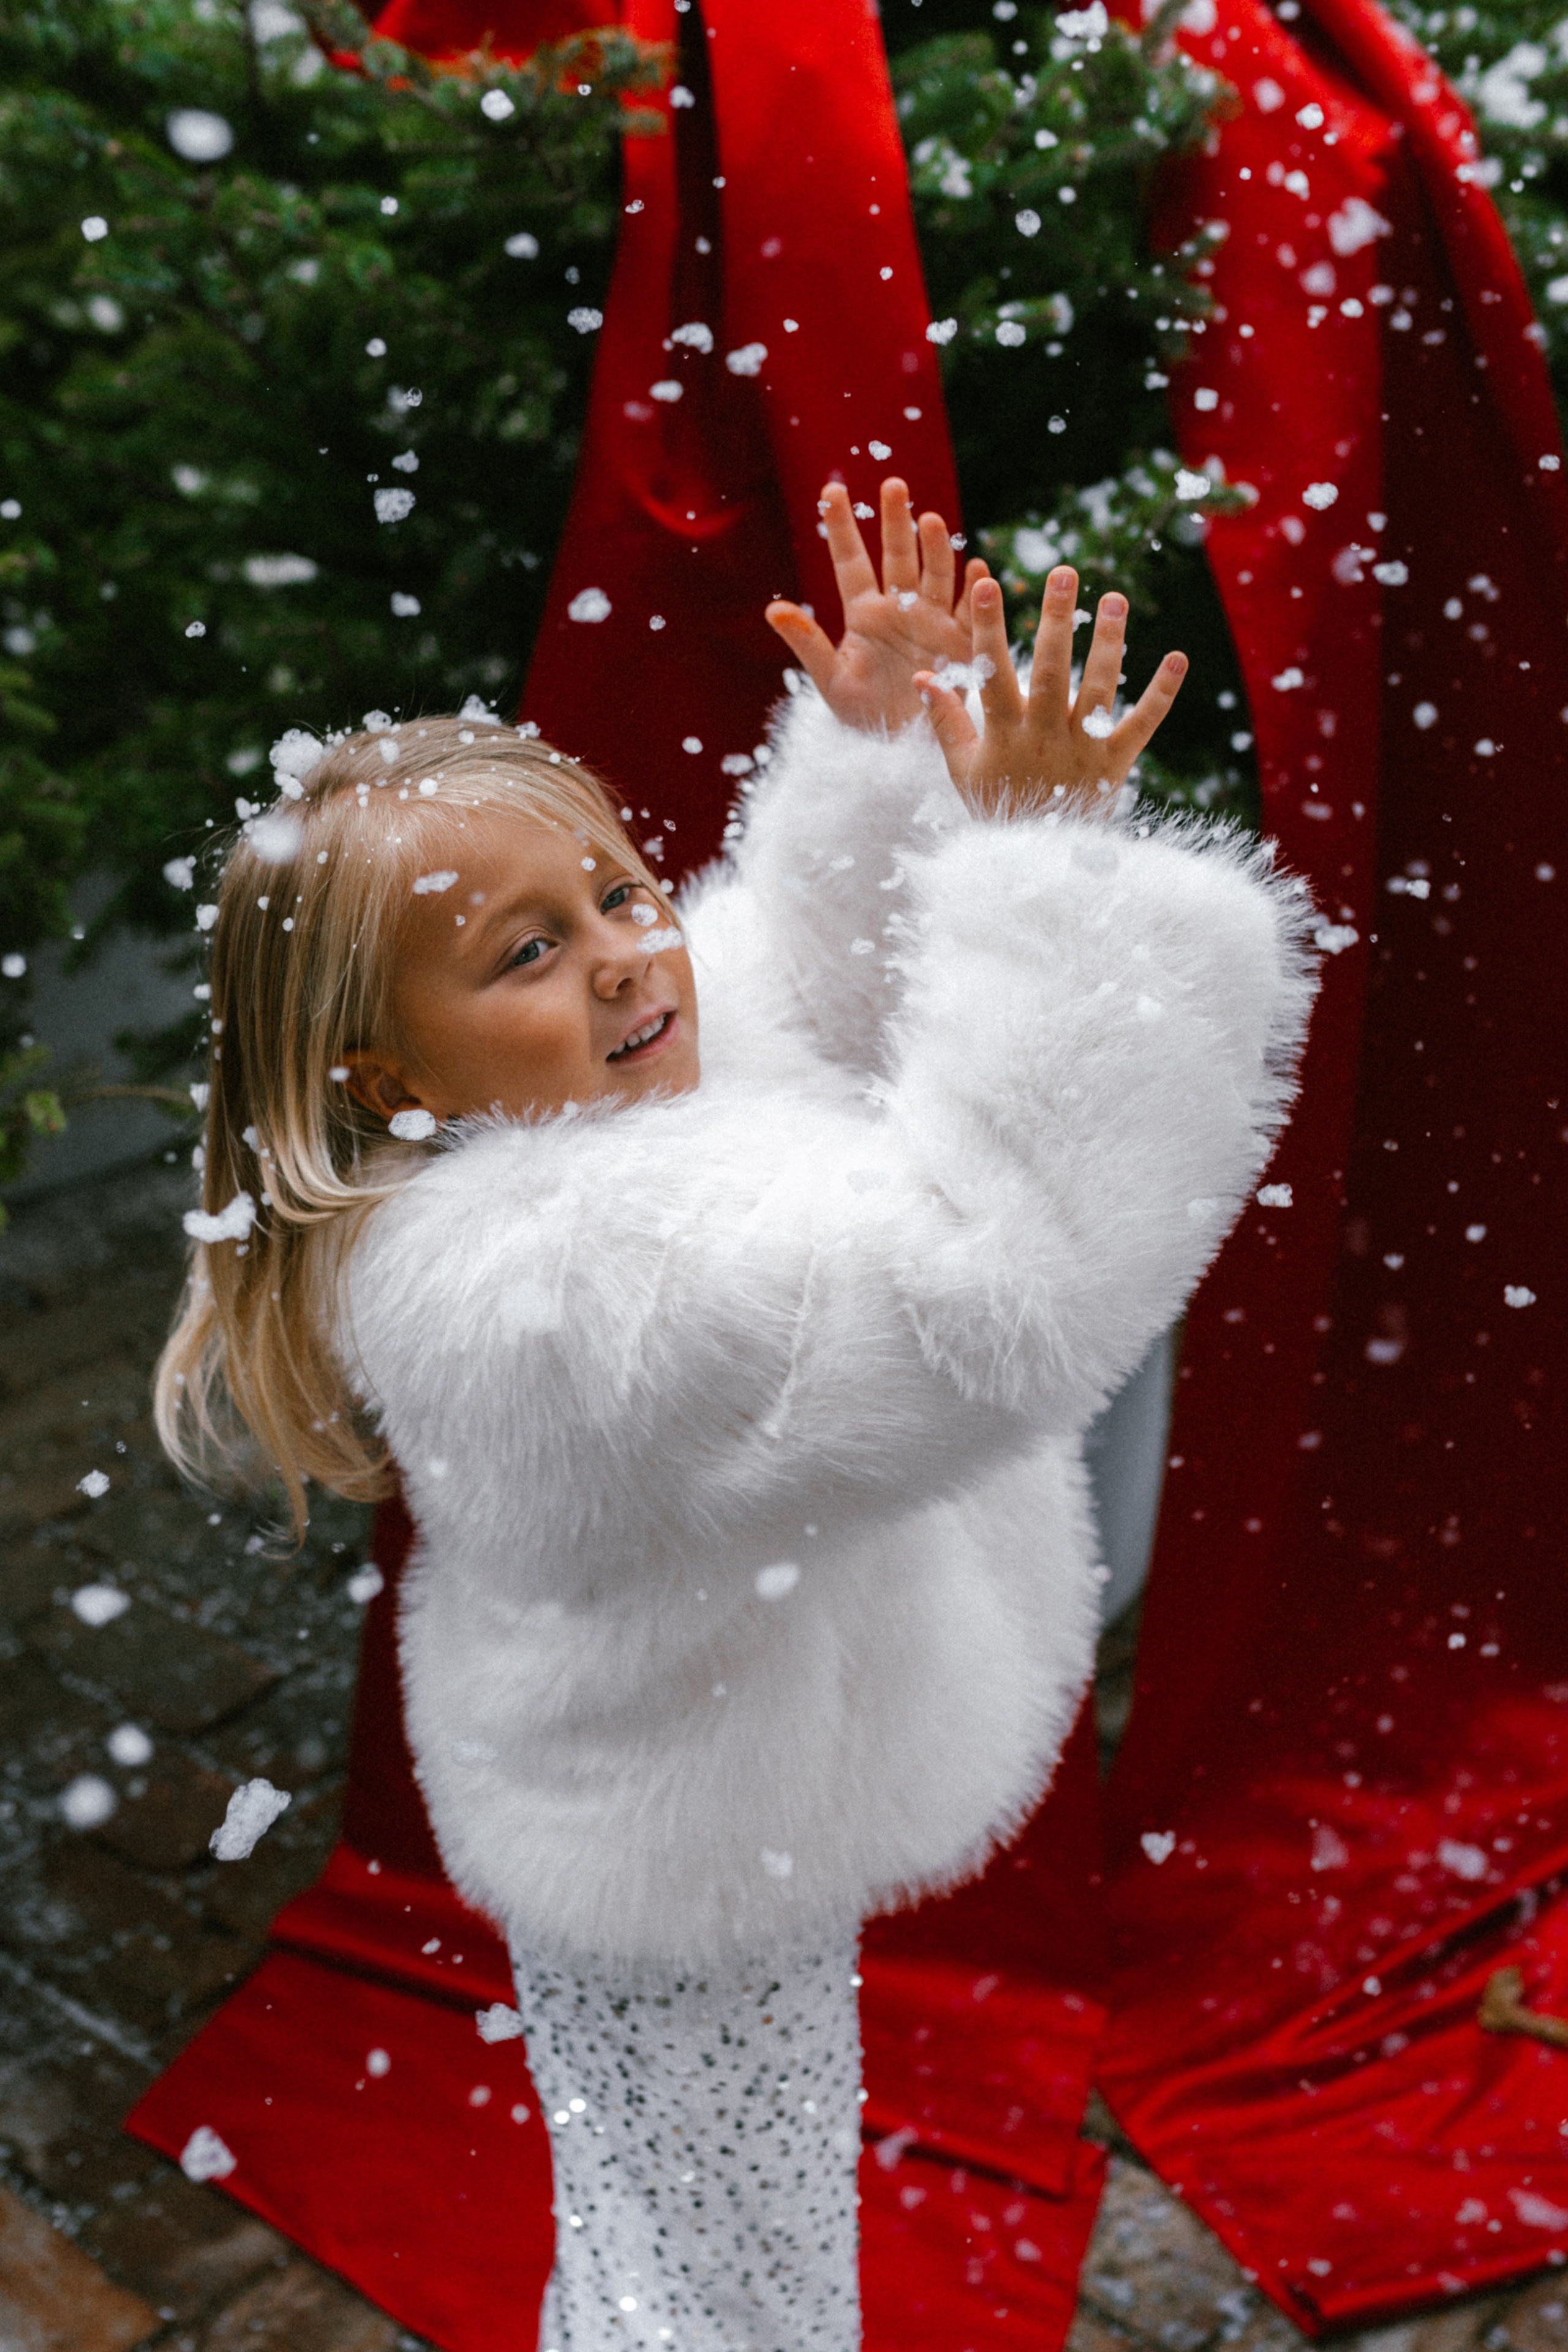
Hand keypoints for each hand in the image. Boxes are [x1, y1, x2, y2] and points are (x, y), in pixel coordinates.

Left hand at [766, 478, 991, 733]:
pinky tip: (975, 569)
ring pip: (934, 574)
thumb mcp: (830, 681)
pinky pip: (967, 609)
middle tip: (893, 484)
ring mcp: (931, 621)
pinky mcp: (960, 641)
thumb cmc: (862, 716)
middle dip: (896, 520)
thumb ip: (807, 643)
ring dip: (935, 548)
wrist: (902, 747)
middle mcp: (899, 608)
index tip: (831, 490)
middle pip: (897, 555)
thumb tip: (773, 609)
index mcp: (864, 614)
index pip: (850, 561)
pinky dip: (972, 589)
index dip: (840, 526)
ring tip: (929, 521)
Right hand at [915, 566, 1186, 819]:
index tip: (986, 584)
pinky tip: (1177, 658)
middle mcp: (1044, 737)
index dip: (988, 629)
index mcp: (1004, 734)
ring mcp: (1082, 749)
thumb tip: (921, 677)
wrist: (1035, 864)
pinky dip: (1161, 694)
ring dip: (1108, 642)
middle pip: (1051, 670)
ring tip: (1114, 599)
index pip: (992, 673)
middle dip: (1055, 620)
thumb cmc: (996, 810)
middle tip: (1064, 572)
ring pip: (1097, 689)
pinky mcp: (1114, 764)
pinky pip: (1141, 725)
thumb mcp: (963, 770)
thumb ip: (945, 721)